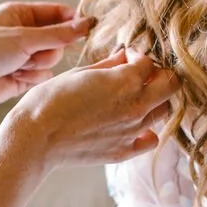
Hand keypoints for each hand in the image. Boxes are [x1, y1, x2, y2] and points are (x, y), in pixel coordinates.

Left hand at [0, 4, 95, 123]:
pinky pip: (42, 76)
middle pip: (58, 40)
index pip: (57, 12)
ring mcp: (23, 55)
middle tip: (30, 54)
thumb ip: (58, 34)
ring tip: (16, 66)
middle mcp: (23, 33)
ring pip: (51, 60)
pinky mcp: (23, 75)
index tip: (85, 29)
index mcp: (20, 14)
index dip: (71, 21)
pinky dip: (31, 78)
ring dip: (37, 65)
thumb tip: (85, 24)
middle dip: (47, 50)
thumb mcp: (23, 38)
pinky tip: (14, 77)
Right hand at [6, 48, 176, 168]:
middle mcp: (136, 106)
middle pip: (170, 85)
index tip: (126, 56)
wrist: (36, 139)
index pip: (149, 62)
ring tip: (133, 98)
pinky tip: (132, 125)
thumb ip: (108, 65)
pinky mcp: (124, 151)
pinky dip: (147, 131)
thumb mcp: (79, 73)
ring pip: (163, 111)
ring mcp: (132, 131)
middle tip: (140, 74)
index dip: (138, 55)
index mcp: (125, 82)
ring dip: (153, 101)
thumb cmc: (49, 101)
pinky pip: (150, 140)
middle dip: (159, 75)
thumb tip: (124, 56)